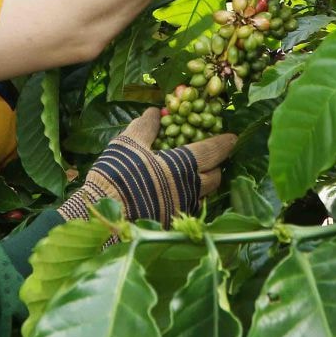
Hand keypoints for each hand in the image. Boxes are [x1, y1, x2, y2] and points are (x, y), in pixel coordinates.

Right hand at [58, 108, 234, 224]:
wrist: (103, 216)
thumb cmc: (117, 175)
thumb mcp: (129, 143)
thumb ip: (146, 127)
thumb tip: (155, 112)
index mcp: (183, 166)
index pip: (212, 151)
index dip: (223, 142)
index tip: (232, 137)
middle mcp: (189, 189)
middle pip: (214, 177)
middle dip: (216, 166)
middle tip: (211, 157)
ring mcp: (182, 209)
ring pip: (203, 195)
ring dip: (202, 184)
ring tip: (193, 175)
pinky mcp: (172, 224)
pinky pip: (188, 208)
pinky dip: (187, 197)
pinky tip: (174, 193)